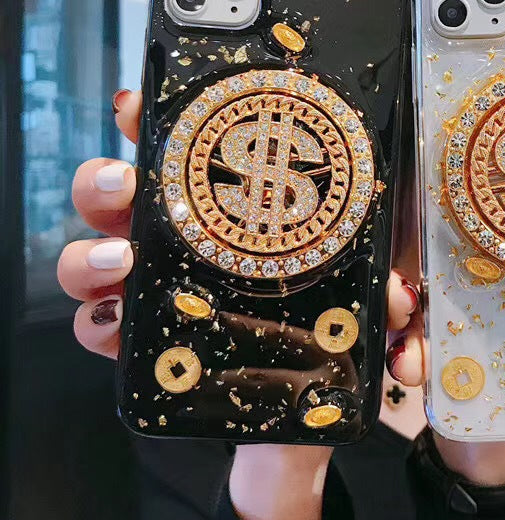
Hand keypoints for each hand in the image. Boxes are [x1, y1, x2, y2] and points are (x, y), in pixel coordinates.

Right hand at [56, 89, 419, 519]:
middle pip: (119, 199)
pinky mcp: (145, 344)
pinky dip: (93, 322)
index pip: (181, 155)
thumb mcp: (365, 298)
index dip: (152, 122)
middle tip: (124, 184)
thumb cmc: (334, 334)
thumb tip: (398, 295)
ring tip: (122, 259)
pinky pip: (98, 328)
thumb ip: (382, 290)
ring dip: (91, 252)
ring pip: (95, 257)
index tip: (138, 106)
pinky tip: (112, 322)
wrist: (309, 413)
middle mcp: (183, 242)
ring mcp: (158, 291)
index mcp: (230, 212)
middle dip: (105, 182)